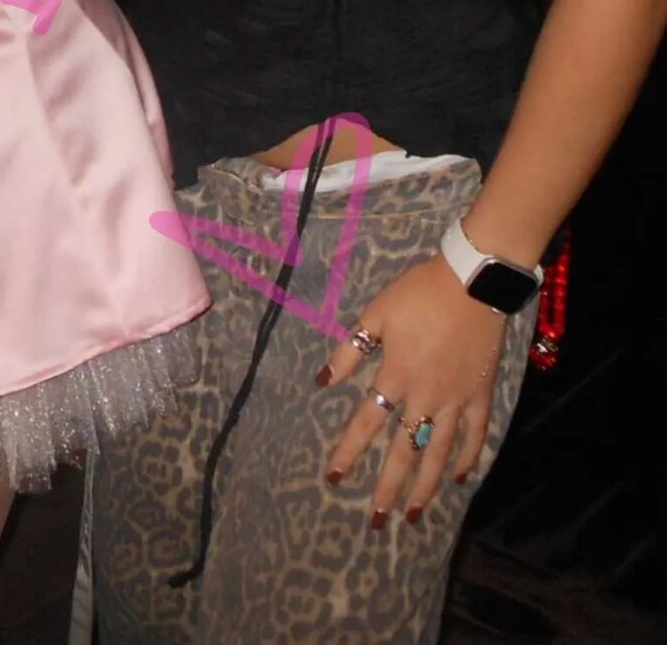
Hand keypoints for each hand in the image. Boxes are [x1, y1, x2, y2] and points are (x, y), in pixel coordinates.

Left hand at [320, 254, 505, 523]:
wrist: (473, 282)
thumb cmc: (420, 293)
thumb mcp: (377, 313)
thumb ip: (350, 350)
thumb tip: (323, 382)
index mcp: (396, 376)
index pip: (367, 423)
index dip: (348, 452)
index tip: (334, 479)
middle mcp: (425, 397)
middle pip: (403, 451)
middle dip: (388, 488)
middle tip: (376, 521)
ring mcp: (456, 400)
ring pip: (439, 452)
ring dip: (425, 486)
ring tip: (412, 514)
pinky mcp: (480, 394)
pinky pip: (475, 434)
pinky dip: (468, 457)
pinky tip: (460, 478)